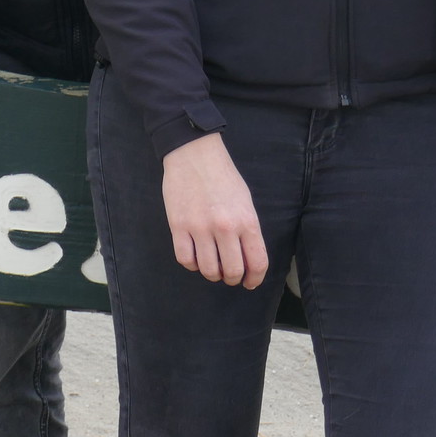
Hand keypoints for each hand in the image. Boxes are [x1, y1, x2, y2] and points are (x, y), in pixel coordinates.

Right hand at [160, 132, 267, 288]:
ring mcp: (200, 227)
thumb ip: (248, 230)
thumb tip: (246, 258)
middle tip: (228, 274)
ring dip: (212, 274)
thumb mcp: (245, 202)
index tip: (249, 282)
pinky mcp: (178, 226)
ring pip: (208, 270)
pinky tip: (195, 257)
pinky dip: (192, 264)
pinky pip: (185, 259)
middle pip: (232, 271)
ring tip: (212, 266)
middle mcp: (225, 227)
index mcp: (246, 221)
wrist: (194, 154)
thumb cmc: (222, 176)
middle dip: (232, 278)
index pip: (257, 262)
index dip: (255, 279)